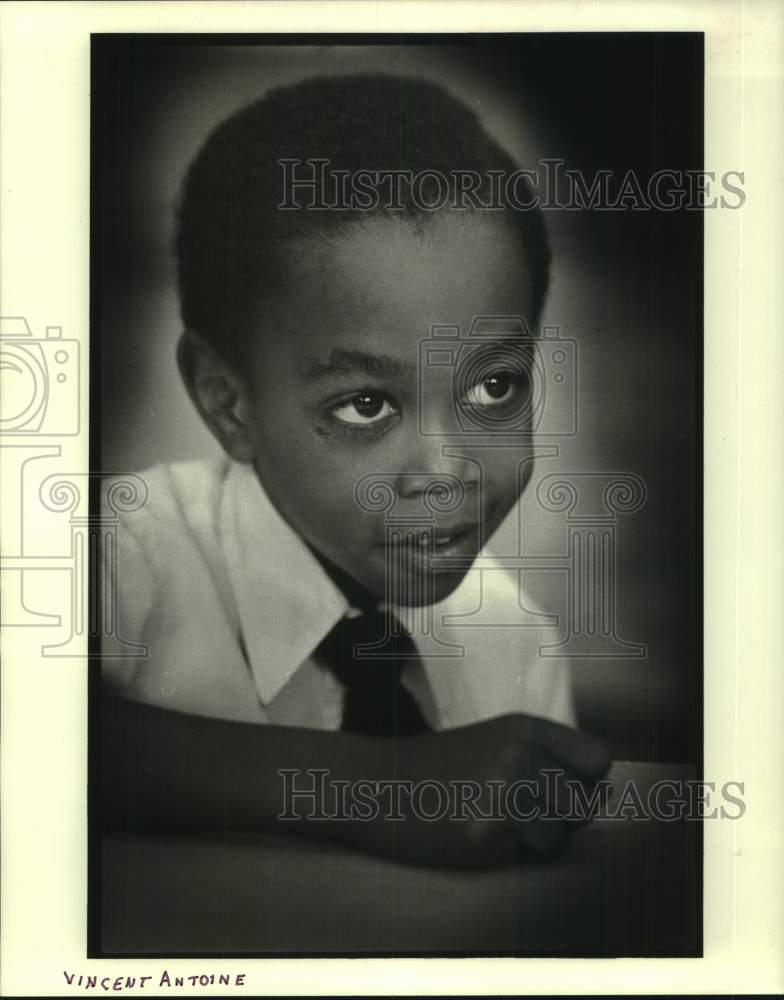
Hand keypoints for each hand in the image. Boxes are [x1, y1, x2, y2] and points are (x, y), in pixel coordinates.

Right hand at [368, 713, 610, 866]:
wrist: (377, 784)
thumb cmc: (440, 768)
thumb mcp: (495, 741)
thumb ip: (544, 757)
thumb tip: (599, 792)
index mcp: (524, 728)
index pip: (598, 758)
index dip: (587, 780)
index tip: (562, 787)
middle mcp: (520, 756)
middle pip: (586, 802)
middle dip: (563, 815)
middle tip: (523, 811)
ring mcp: (505, 795)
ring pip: (561, 836)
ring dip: (537, 840)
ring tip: (496, 822)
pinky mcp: (488, 834)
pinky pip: (527, 856)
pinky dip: (508, 853)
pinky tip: (476, 834)